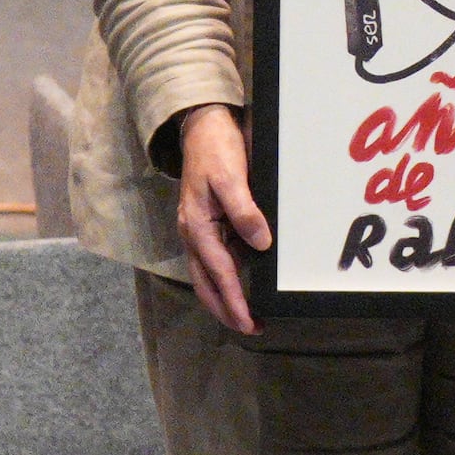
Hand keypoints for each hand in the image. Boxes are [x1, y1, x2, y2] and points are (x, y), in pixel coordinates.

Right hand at [169, 103, 271, 333]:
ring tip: (248, 315)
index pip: (218, 272)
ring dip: (225, 297)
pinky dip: (227, 278)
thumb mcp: (230, 177)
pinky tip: (244, 283)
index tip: (249, 320)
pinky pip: (216, 259)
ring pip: (209, 275)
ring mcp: (199, 231)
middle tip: (250, 327)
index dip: (234, 300)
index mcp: (196, 226)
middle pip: (206, 283)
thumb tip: (261, 244)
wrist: (202, 127)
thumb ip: (244, 210)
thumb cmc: (215, 150)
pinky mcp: (207, 225)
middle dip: (226, 309)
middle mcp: (193, 234)